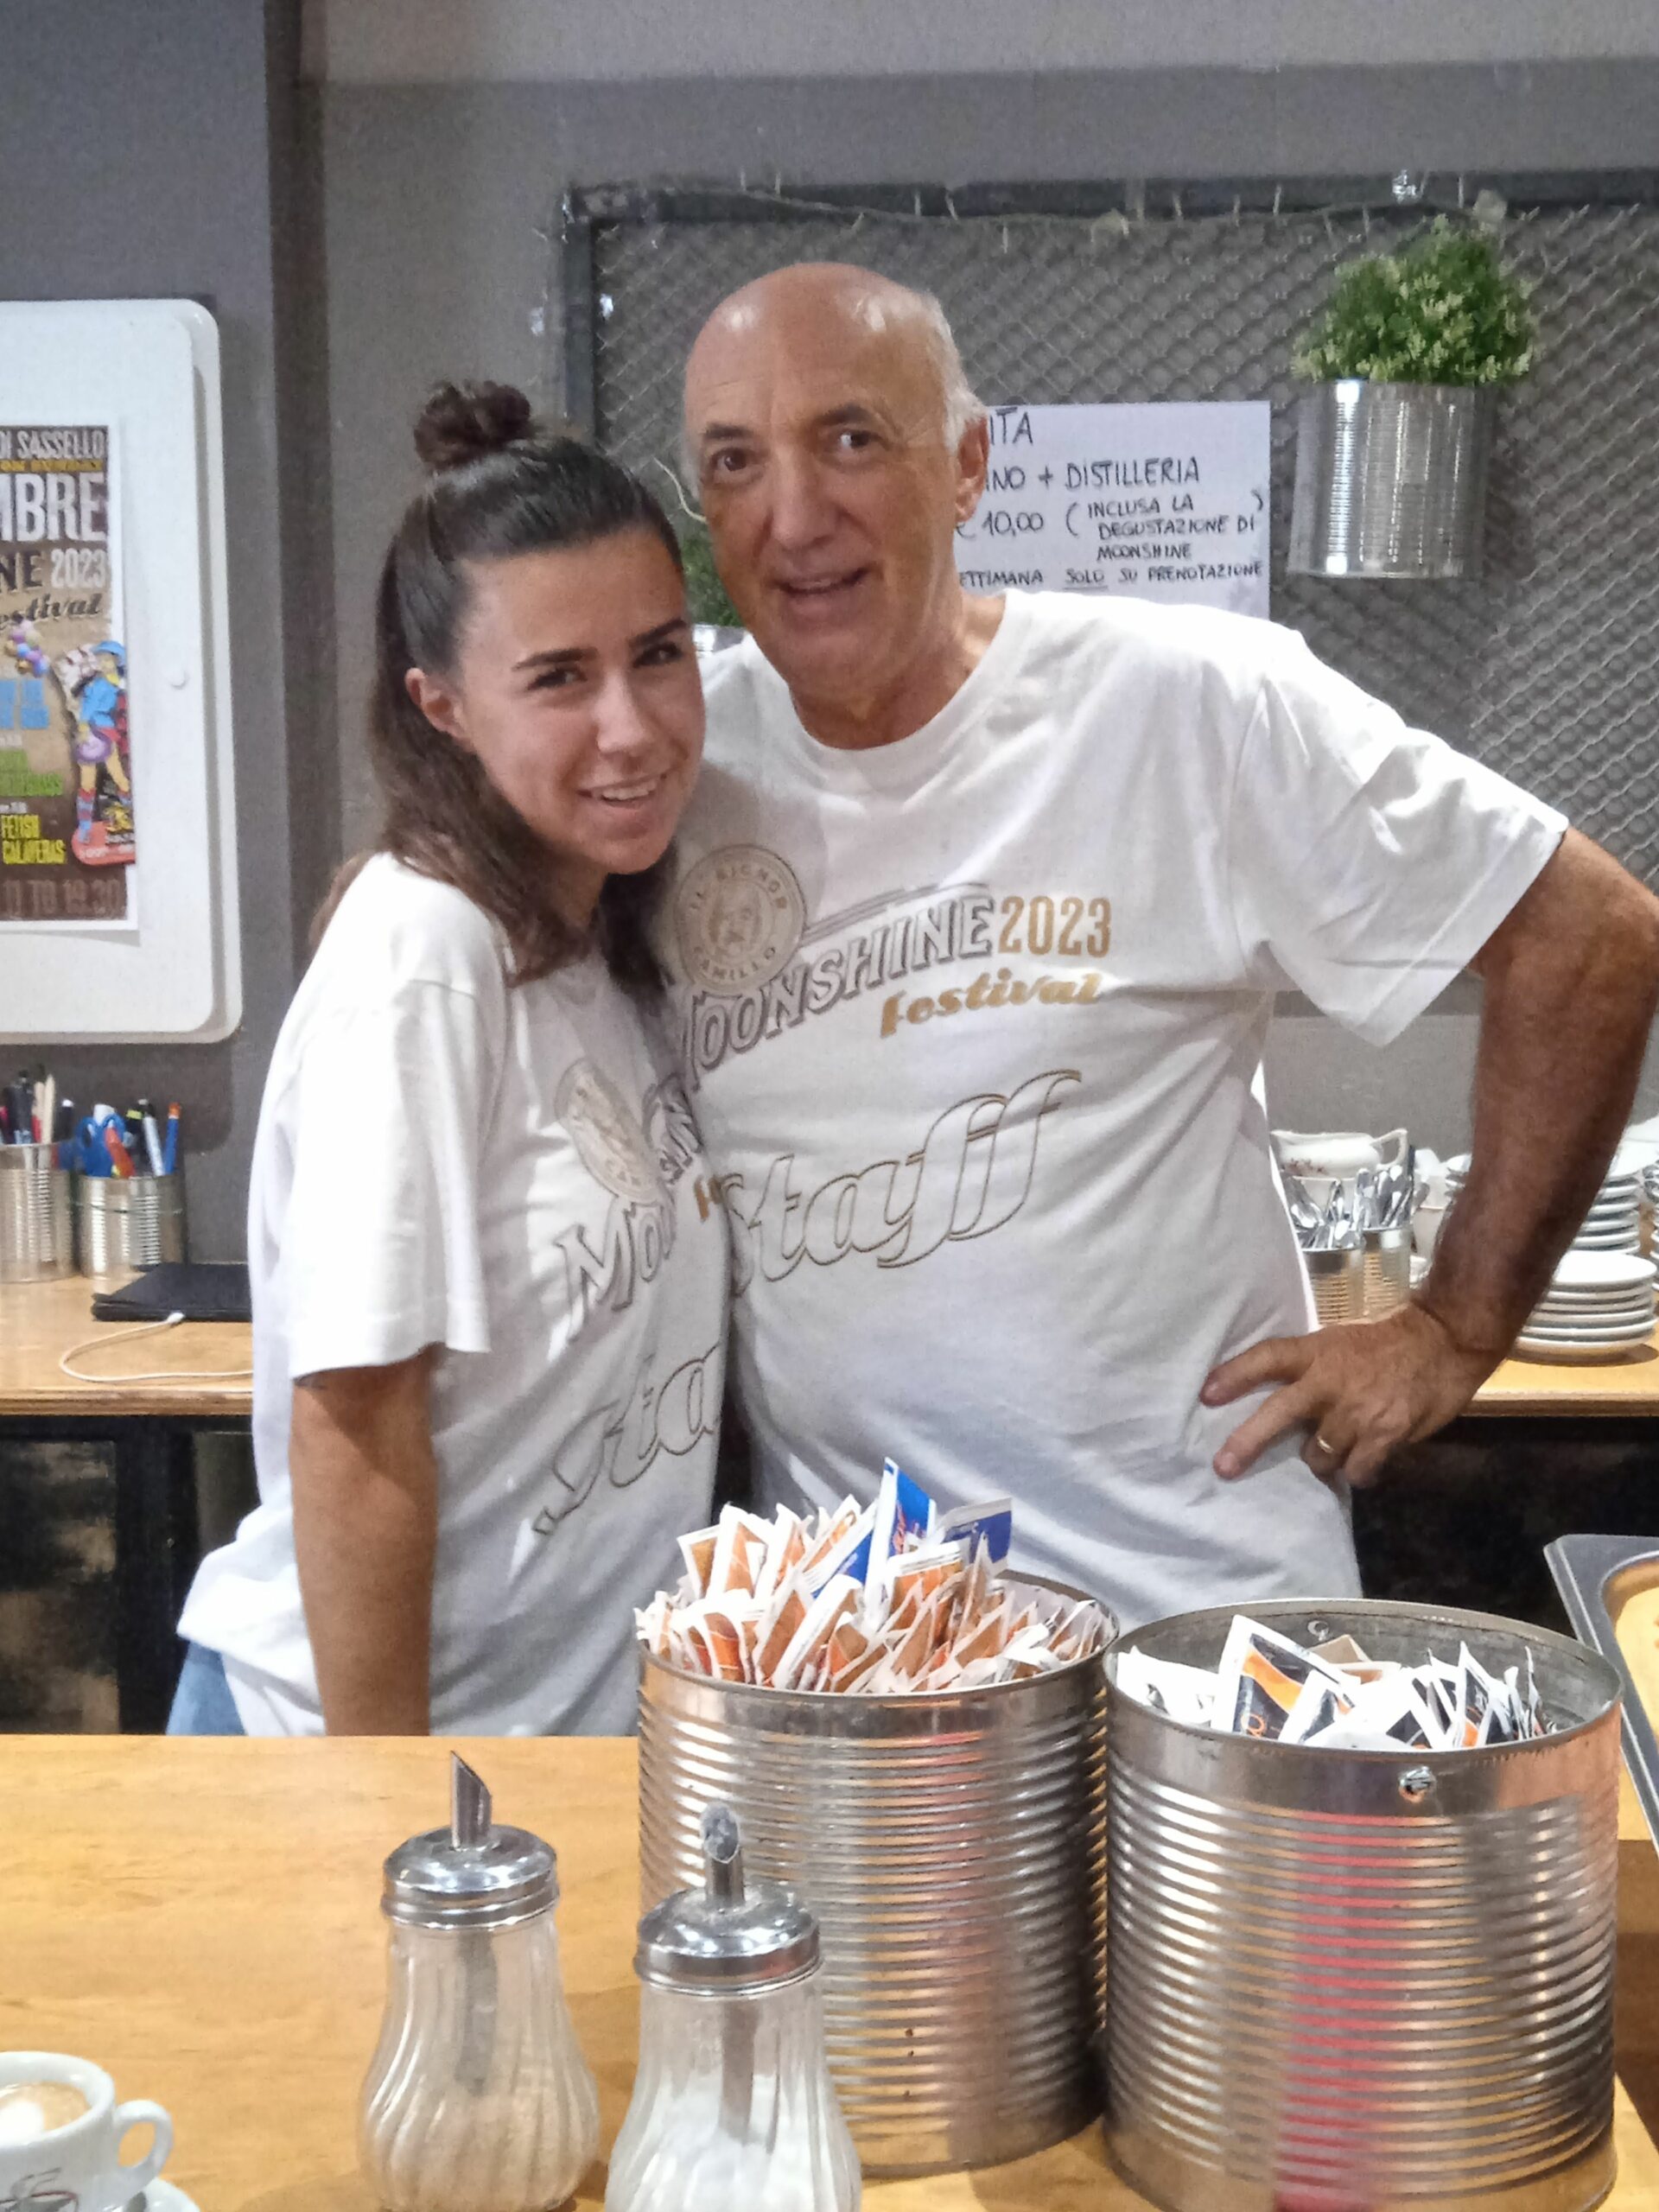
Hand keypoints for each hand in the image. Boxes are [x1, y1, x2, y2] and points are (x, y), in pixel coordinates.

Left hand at [1200, 1302, 1498, 1486]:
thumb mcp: (1340, 1343)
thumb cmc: (1388, 1344)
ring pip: (1319, 1455)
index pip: (1266, 1357)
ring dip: (1323, 1460)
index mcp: (1316, 1352)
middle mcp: (1329, 1381)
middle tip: (1223, 1466)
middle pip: (1278, 1413)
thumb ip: (1312, 1370)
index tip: (1206, 1394)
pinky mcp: (1385, 1435)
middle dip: (1247, 1442)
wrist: (1444, 1342)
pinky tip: (1367, 1462)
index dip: (1234, 1374)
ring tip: (1337, 1450)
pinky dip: (1359, 1472)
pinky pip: (1358, 1470)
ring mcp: (1356, 1411)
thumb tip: (1283, 1403)